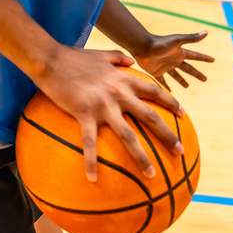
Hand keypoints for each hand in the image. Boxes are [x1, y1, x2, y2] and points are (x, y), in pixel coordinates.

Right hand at [37, 47, 183, 181]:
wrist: (50, 58)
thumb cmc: (73, 56)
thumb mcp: (100, 54)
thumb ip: (118, 57)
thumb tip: (131, 61)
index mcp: (123, 79)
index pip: (154, 91)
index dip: (170, 102)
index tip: (183, 114)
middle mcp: (118, 93)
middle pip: (149, 117)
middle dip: (168, 135)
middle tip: (181, 151)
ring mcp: (102, 105)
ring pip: (128, 135)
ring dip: (142, 156)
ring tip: (152, 175)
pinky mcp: (84, 113)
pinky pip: (89, 142)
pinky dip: (91, 161)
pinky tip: (93, 178)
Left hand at [132, 31, 213, 89]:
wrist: (142, 46)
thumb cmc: (159, 43)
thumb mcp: (177, 40)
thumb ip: (191, 38)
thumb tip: (207, 32)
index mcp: (180, 53)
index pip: (195, 56)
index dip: (204, 58)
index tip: (213, 60)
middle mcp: (174, 60)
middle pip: (188, 68)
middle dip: (196, 73)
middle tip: (205, 79)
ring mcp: (165, 66)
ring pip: (176, 75)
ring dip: (182, 81)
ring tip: (187, 86)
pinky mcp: (156, 72)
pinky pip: (163, 82)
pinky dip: (166, 87)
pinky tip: (169, 92)